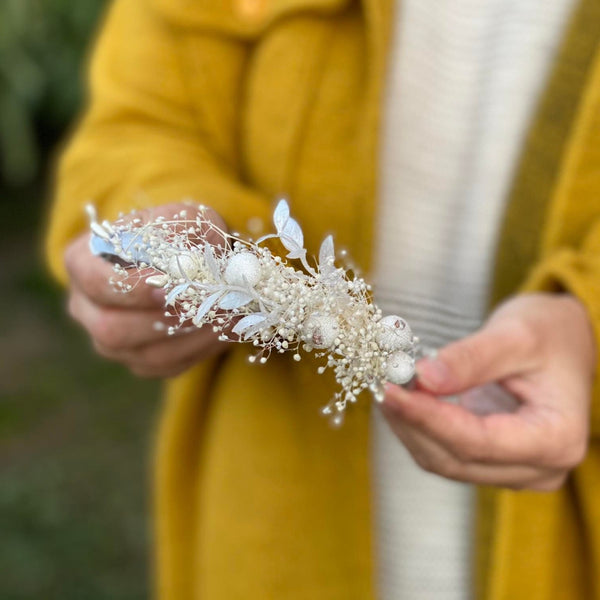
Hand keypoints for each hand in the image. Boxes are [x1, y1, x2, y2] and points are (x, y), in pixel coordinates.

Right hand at [65, 203, 227, 377]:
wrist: (190, 258)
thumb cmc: (181, 234)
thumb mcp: (186, 218)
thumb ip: (189, 234)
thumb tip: (194, 263)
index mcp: (83, 262)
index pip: (97, 283)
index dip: (133, 288)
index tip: (170, 283)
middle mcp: (87, 308)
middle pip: (113, 330)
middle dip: (166, 319)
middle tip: (208, 305)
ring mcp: (110, 342)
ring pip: (146, 354)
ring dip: (193, 336)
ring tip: (229, 315)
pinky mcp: (140, 362)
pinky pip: (168, 365)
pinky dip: (202, 348)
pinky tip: (226, 328)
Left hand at [381, 293, 596, 490]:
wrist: (566, 341)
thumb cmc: (552, 333)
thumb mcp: (516, 335)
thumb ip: (471, 359)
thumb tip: (424, 378)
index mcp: (556, 439)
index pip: (477, 442)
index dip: (428, 418)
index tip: (391, 391)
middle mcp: (539, 467)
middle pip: (456, 458)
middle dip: (412, 422)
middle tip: (382, 383)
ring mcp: (515, 469)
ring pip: (445, 461)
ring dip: (410, 426)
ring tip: (388, 387)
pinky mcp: (494, 460)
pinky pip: (446, 452)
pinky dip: (420, 427)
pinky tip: (403, 399)